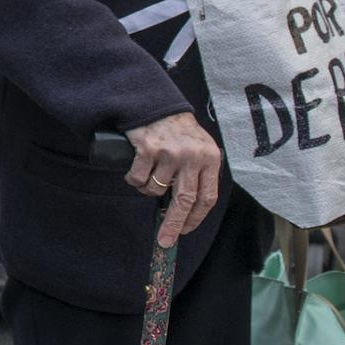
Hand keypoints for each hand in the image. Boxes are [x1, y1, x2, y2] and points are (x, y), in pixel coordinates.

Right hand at [127, 112, 222, 247]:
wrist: (156, 104)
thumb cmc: (178, 130)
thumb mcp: (199, 148)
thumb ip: (199, 173)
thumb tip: (188, 209)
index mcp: (210, 159)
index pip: (208, 197)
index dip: (196, 218)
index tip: (185, 231)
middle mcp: (193, 157)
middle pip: (184, 200)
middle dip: (173, 224)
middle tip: (164, 240)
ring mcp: (170, 153)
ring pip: (156, 189)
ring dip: (147, 191)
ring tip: (147, 177)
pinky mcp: (148, 149)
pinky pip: (138, 179)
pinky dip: (134, 180)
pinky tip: (136, 168)